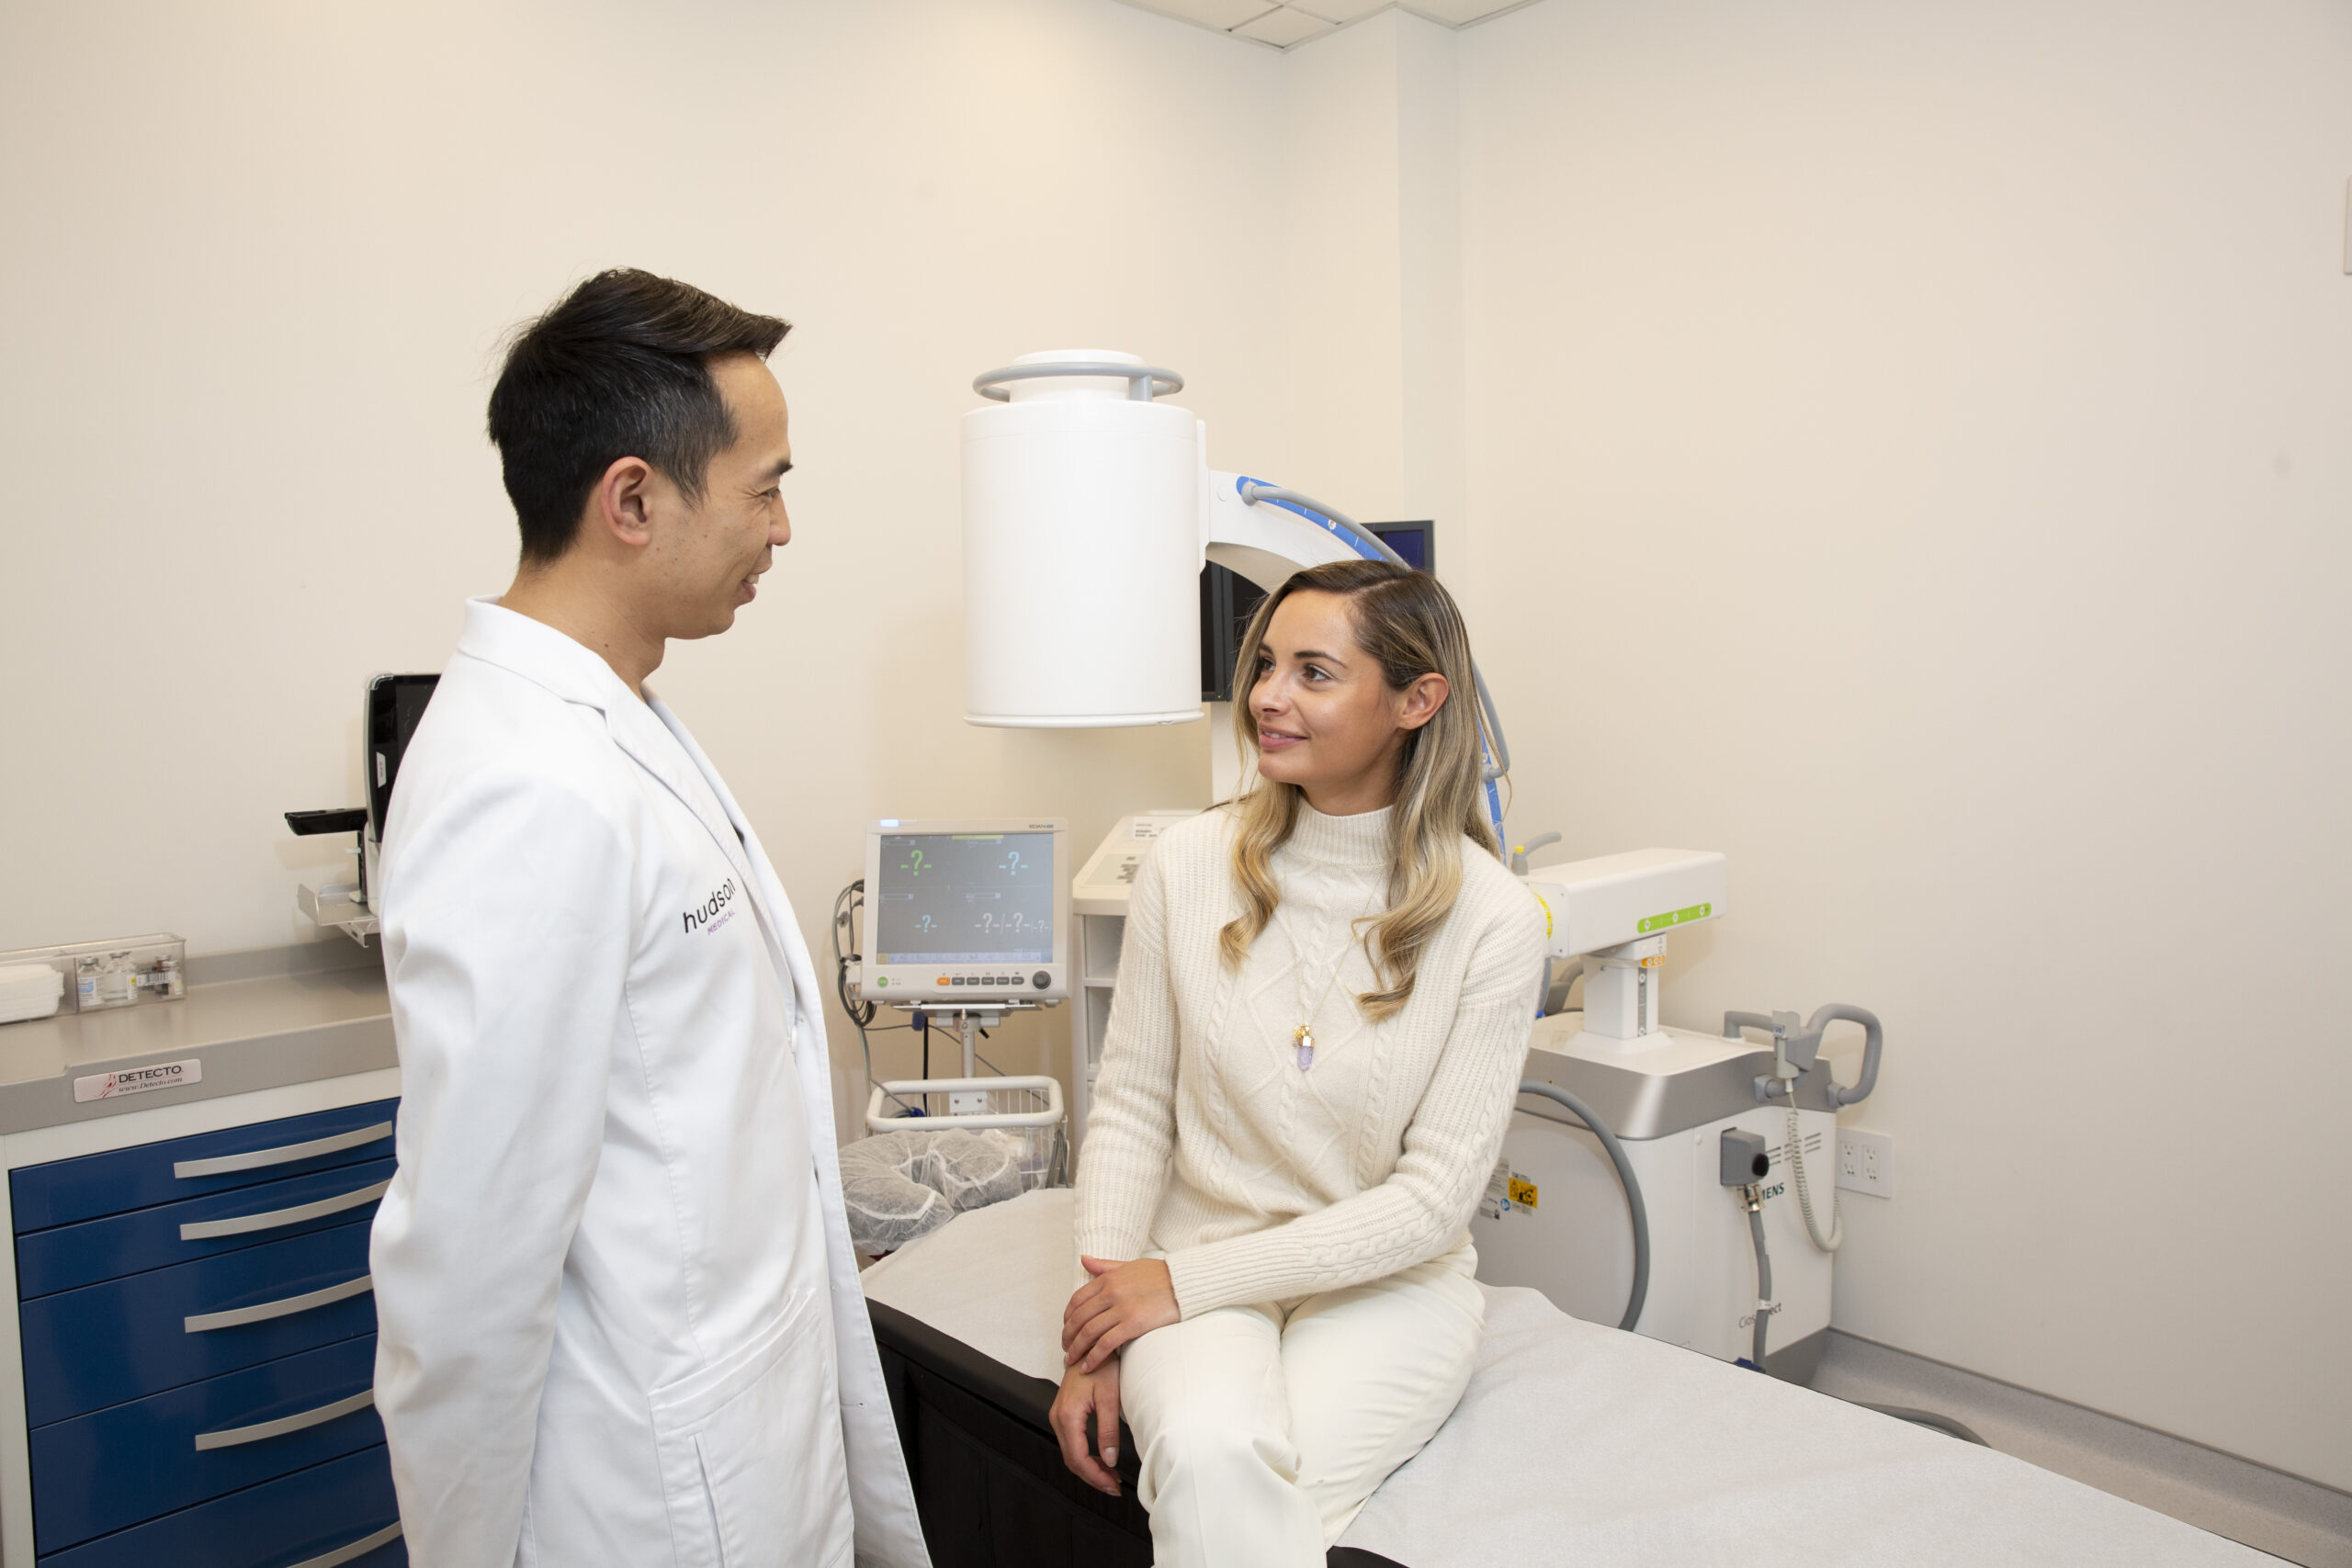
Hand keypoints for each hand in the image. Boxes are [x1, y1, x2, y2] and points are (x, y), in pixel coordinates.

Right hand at [1050, 1358, 1123, 1495]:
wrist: (1092, 1344)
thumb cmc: (1102, 1365)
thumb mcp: (1110, 1398)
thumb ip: (1108, 1431)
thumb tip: (1109, 1460)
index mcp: (1068, 1416)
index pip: (1078, 1458)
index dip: (1095, 1477)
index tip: (1113, 1486)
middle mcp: (1058, 1417)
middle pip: (1071, 1460)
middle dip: (1093, 1477)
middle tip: (1114, 1486)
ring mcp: (1058, 1415)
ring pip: (1070, 1453)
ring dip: (1089, 1468)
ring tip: (1110, 1477)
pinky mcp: (1063, 1413)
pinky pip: (1071, 1442)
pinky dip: (1085, 1456)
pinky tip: (1100, 1460)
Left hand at [1062, 1255, 1178, 1371]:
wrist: (1185, 1283)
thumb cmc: (1160, 1275)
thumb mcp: (1129, 1265)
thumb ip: (1105, 1266)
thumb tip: (1084, 1260)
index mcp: (1108, 1278)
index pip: (1076, 1300)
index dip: (1067, 1318)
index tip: (1066, 1329)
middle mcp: (1111, 1292)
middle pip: (1078, 1318)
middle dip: (1068, 1337)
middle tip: (1065, 1349)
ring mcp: (1121, 1309)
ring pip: (1088, 1333)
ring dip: (1076, 1350)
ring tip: (1071, 1360)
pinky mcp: (1133, 1324)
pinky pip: (1106, 1344)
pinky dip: (1093, 1358)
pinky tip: (1088, 1367)